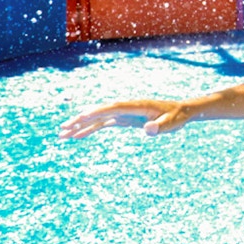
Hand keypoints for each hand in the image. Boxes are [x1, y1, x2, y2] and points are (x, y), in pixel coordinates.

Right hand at [59, 100, 190, 138]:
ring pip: (98, 118)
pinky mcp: (124, 119)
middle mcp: (126, 107)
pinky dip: (90, 130)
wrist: (180, 112)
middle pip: (100, 112)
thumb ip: (160, 127)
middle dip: (81, 119)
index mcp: (136, 106)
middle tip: (63, 129)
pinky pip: (103, 124)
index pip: (113, 108)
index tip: (81, 117)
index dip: (97, 112)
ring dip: (81, 125)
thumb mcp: (171, 124)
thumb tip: (148, 130)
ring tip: (63, 135)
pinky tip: (77, 137)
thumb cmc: (176, 118)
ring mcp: (124, 113)